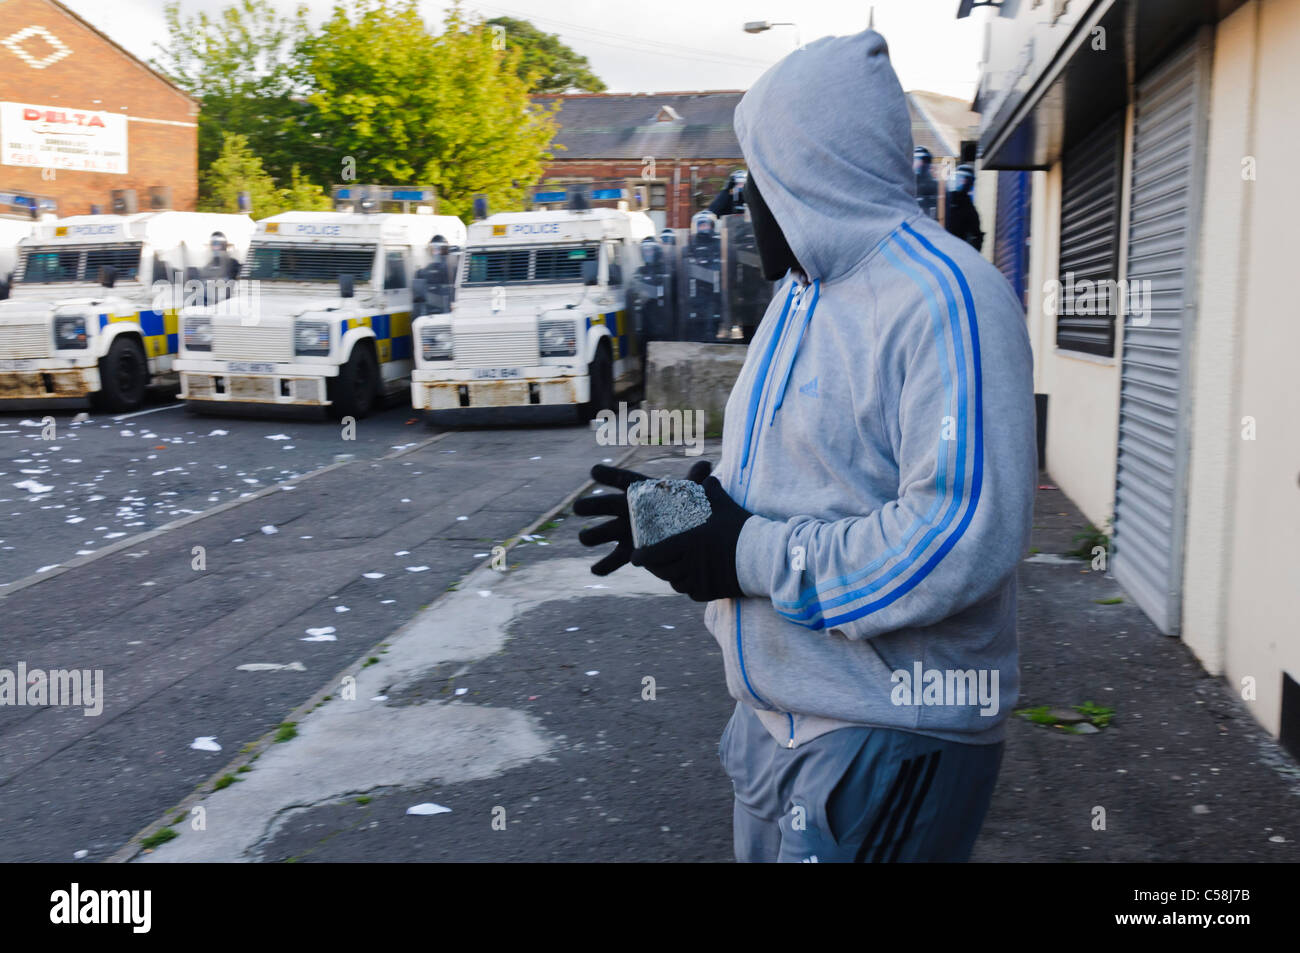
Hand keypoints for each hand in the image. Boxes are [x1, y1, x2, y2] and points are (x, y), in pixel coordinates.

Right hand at [574, 460, 713, 575]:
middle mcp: (625, 511)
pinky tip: (596, 570)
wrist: (676, 532)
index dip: (609, 475)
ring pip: (602, 533)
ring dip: (592, 535)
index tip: (594, 471)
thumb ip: (694, 481)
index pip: (622, 480)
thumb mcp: (687, 495)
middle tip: (578, 507)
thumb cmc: (677, 507)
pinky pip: (612, 560)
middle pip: (604, 506)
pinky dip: (604, 565)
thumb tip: (706, 465)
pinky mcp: (626, 552)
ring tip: (584, 538)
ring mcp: (622, 532)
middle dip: (591, 507)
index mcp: (637, 494)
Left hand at [630, 476, 752, 601]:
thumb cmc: (741, 528)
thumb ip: (710, 489)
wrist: (763, 556)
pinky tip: (691, 580)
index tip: (636, 556)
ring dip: (671, 577)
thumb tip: (706, 474)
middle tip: (652, 561)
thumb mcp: (723, 504)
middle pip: (662, 571)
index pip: (652, 555)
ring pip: (675, 583)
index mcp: (687, 543)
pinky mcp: (709, 593)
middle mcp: (689, 565)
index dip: (641, 557)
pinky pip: (691, 593)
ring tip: (672, 569)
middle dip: (654, 567)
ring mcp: (699, 581)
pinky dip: (689, 587)